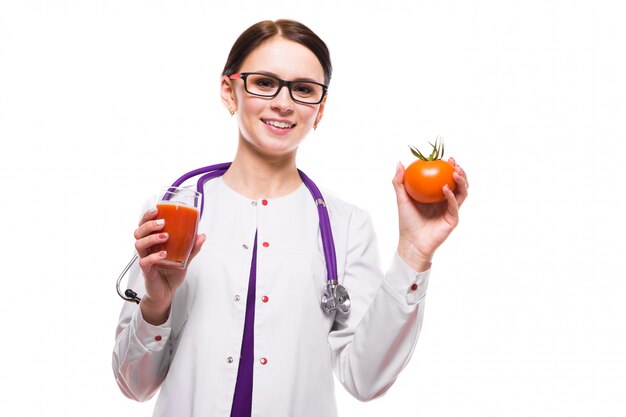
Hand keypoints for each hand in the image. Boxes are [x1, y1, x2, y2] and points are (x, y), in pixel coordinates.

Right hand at [133, 206, 205, 323]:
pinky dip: (153, 256)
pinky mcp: (146, 271)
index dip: (147, 216)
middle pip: (138, 232)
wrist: (167, 293)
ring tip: (165, 237)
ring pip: (138, 244)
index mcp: (152, 243)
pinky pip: (144, 262)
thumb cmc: (171, 273)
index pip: (144, 225)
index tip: (156, 208)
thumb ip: (192, 248)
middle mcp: (146, 249)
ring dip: (151, 238)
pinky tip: (163, 254)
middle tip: (163, 223)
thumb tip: (202, 235)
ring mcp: (144, 259)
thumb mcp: (185, 258)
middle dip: (149, 224)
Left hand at [391, 157, 468, 270]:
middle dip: (460, 171)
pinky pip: (454, 205)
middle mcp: (446, 201)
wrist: (412, 242)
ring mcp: (451, 210)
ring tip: (455, 172)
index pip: (446, 178)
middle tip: (454, 163)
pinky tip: (446, 188)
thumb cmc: (407, 221)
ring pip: (462, 193)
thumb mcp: (401, 198)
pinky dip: (451, 196)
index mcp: (436, 195)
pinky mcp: (452, 219)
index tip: (446, 158)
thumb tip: (400, 163)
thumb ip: (399, 182)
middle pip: (458, 184)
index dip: (448, 167)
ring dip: (461, 181)